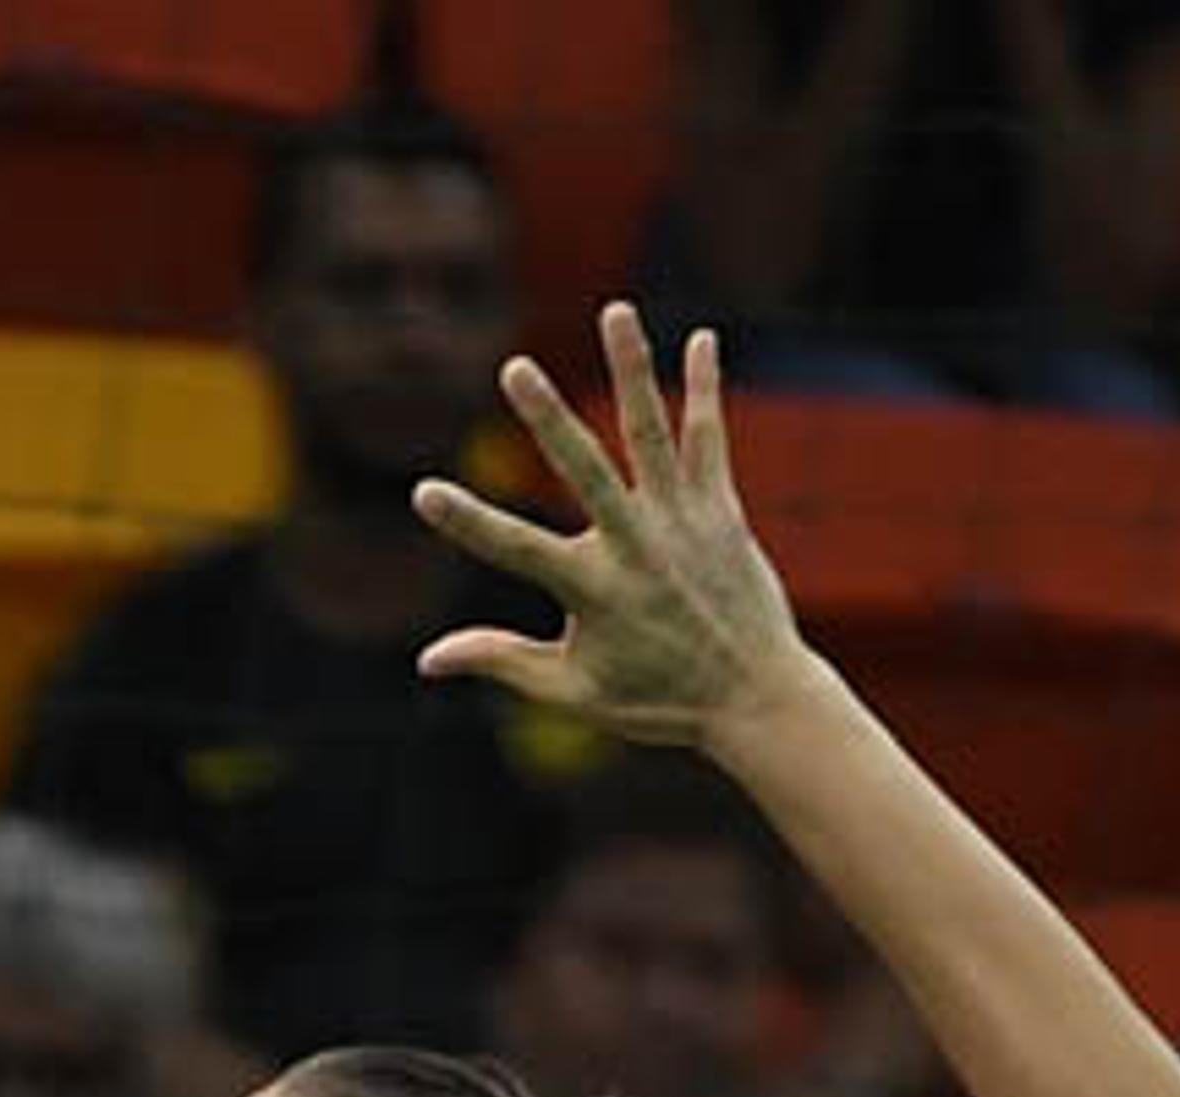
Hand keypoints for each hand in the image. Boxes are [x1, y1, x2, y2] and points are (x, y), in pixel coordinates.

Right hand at [411, 302, 823, 751]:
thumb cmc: (658, 701)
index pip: (514, 549)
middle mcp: (637, 547)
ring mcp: (683, 523)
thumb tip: (426, 659)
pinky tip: (702, 341)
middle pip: (585, 471)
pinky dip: (705, 391)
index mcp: (593, 591)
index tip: (423, 491)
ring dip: (632, 369)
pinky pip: (709, 440)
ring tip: (615, 311)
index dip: (466, 522)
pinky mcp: (721, 512)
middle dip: (546, 419)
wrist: (756, 699)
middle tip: (515, 369)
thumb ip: (501, 661)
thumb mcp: (573, 693)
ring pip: (650, 434)